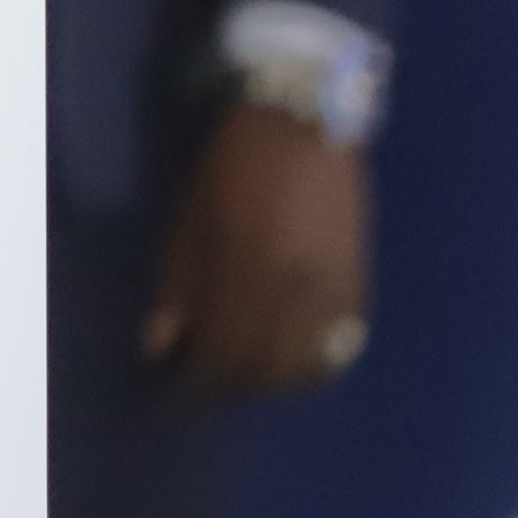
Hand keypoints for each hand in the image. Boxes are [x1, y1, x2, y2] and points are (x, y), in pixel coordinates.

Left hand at [141, 104, 368, 400]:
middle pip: (260, 368)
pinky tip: (288, 362)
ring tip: (245, 376)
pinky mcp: (359, 286)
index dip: (195, 381)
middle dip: (228, 386)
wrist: (303, 126)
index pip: (219, 353)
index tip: (175, 391)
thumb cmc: (232, 168)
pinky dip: (311, 367)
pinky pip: (338, 350)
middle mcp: (292, 289)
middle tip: (206, 384)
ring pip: (301, 367)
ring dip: (270, 381)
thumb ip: (176, 286)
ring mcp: (331, 291)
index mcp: (243, 270)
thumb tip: (158, 346)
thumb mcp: (188, 220)